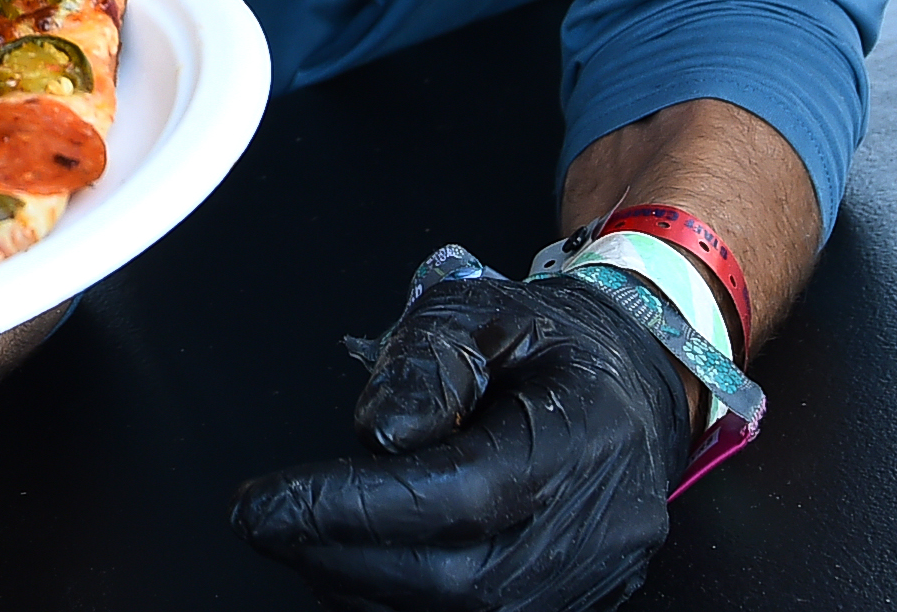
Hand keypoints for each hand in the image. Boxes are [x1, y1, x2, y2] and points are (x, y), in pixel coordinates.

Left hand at [232, 273, 694, 611]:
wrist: (631, 386)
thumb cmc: (549, 345)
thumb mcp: (481, 314)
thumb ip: (426, 364)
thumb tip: (378, 435)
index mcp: (580, 436)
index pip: (459, 496)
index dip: (355, 509)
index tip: (264, 503)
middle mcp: (598, 528)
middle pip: (456, 579)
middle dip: (341, 555)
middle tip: (265, 522)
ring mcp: (591, 581)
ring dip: (361, 585)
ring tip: (303, 534)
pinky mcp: (571, 608)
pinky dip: (399, 600)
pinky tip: (353, 565)